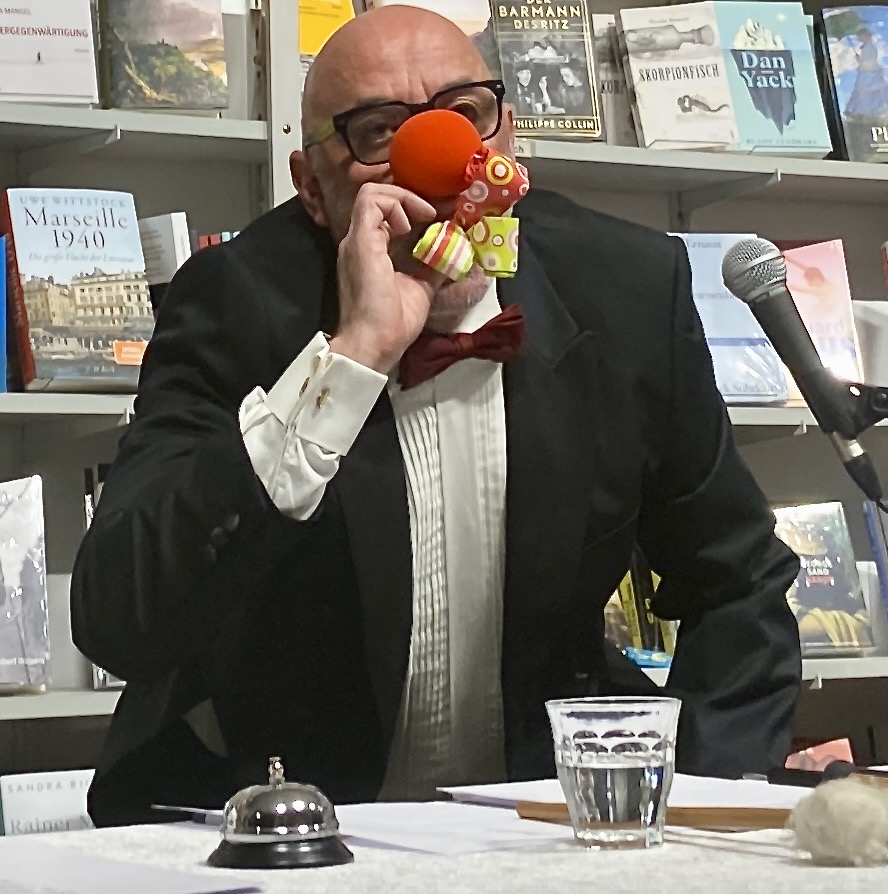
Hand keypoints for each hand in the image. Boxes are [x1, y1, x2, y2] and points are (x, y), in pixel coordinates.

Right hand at [330, 183, 436, 373]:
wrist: (376, 343)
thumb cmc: (394, 323)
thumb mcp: (422, 287)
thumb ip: (433, 266)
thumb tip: (454, 252)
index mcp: (371, 252)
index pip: (384, 214)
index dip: (410, 207)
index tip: (436, 216)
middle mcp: (360, 242)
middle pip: (377, 199)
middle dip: (409, 197)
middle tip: (434, 211)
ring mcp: (358, 239)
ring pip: (372, 192)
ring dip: (402, 197)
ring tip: (423, 217)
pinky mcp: (361, 240)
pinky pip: (372, 200)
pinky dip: (396, 203)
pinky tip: (410, 223)